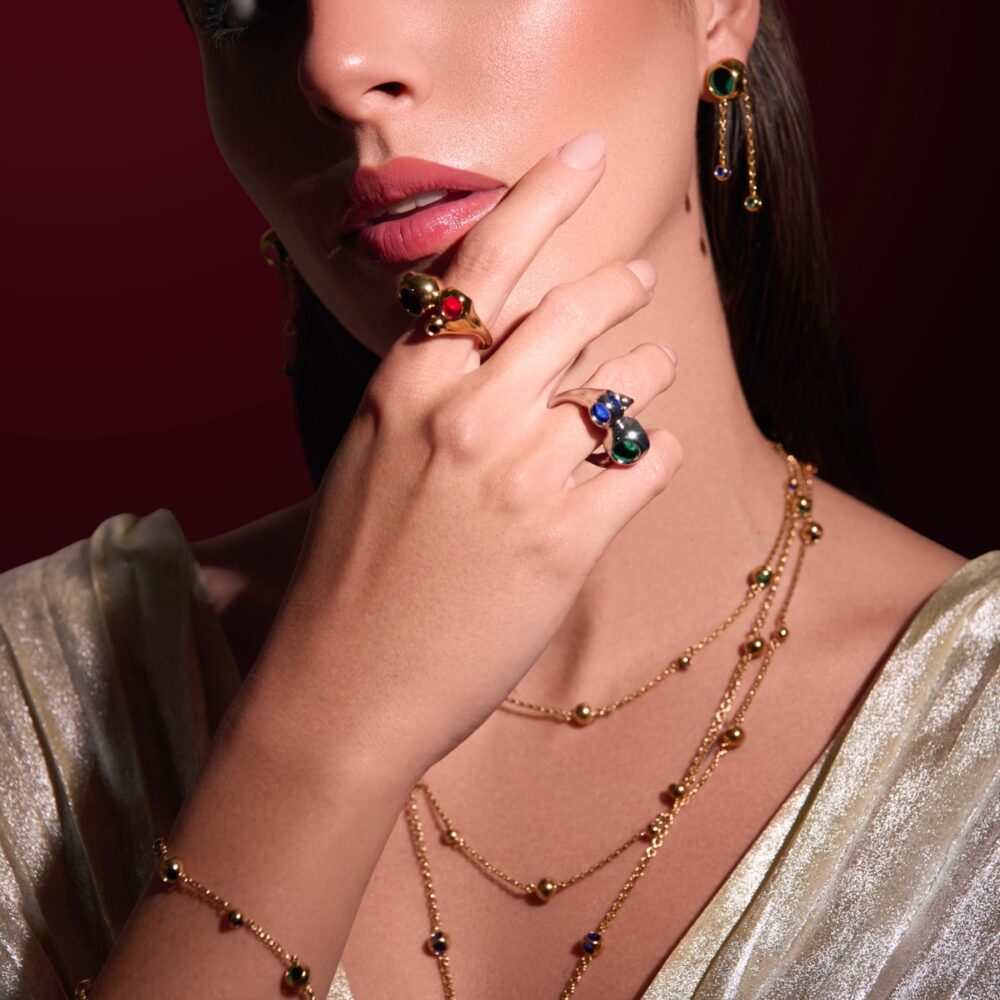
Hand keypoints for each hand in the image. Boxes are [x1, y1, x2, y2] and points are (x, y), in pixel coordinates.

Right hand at [254, 132, 681, 780]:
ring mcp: (523, 475)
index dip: (543, 194)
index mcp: (409, 384)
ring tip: (651, 364)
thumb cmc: (352, 570)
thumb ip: (432, 392)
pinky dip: (654, 452)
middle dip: (619, 282)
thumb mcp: (374, 455)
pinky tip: (646, 458)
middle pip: (574, 308)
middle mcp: (469, 413)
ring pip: (623, 384)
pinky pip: (644, 463)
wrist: (346, 684)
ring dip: (646, 367)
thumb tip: (500, 349)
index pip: (486, 258)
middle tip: (640, 274)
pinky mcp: (569, 540)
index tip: (585, 152)